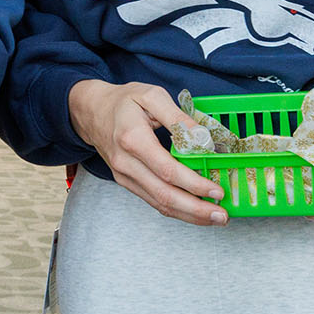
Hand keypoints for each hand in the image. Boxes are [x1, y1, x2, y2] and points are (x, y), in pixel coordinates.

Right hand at [67, 79, 225, 224]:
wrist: (91, 112)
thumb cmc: (123, 102)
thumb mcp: (152, 96)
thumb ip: (178, 117)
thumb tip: (202, 139)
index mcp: (133, 139)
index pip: (167, 170)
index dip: (194, 184)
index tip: (216, 190)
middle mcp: (126, 163)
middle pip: (164, 195)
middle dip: (196, 209)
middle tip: (222, 215)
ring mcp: (125, 176)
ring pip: (159, 203)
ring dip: (189, 215)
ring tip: (214, 217)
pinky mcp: (127, 182)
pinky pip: (153, 201)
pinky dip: (176, 209)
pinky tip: (195, 211)